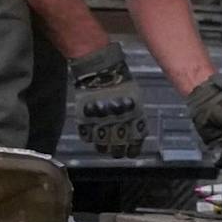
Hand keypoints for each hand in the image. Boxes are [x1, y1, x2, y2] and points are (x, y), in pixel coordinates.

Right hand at [71, 43, 147, 157]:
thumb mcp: (136, 100)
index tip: (129, 150)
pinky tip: (92, 132)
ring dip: (103, 146)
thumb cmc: (120, 83)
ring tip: (103, 140)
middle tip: (115, 148)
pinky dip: (89, 137)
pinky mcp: (85, 120)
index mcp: (134, 120)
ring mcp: (101, 123)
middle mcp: (119, 124)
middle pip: (117, 149)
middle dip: (117, 150)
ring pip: (101, 147)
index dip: (131, 149)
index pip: (134, 145)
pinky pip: (86, 137)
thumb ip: (136, 118)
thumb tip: (137, 133)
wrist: (102, 71)